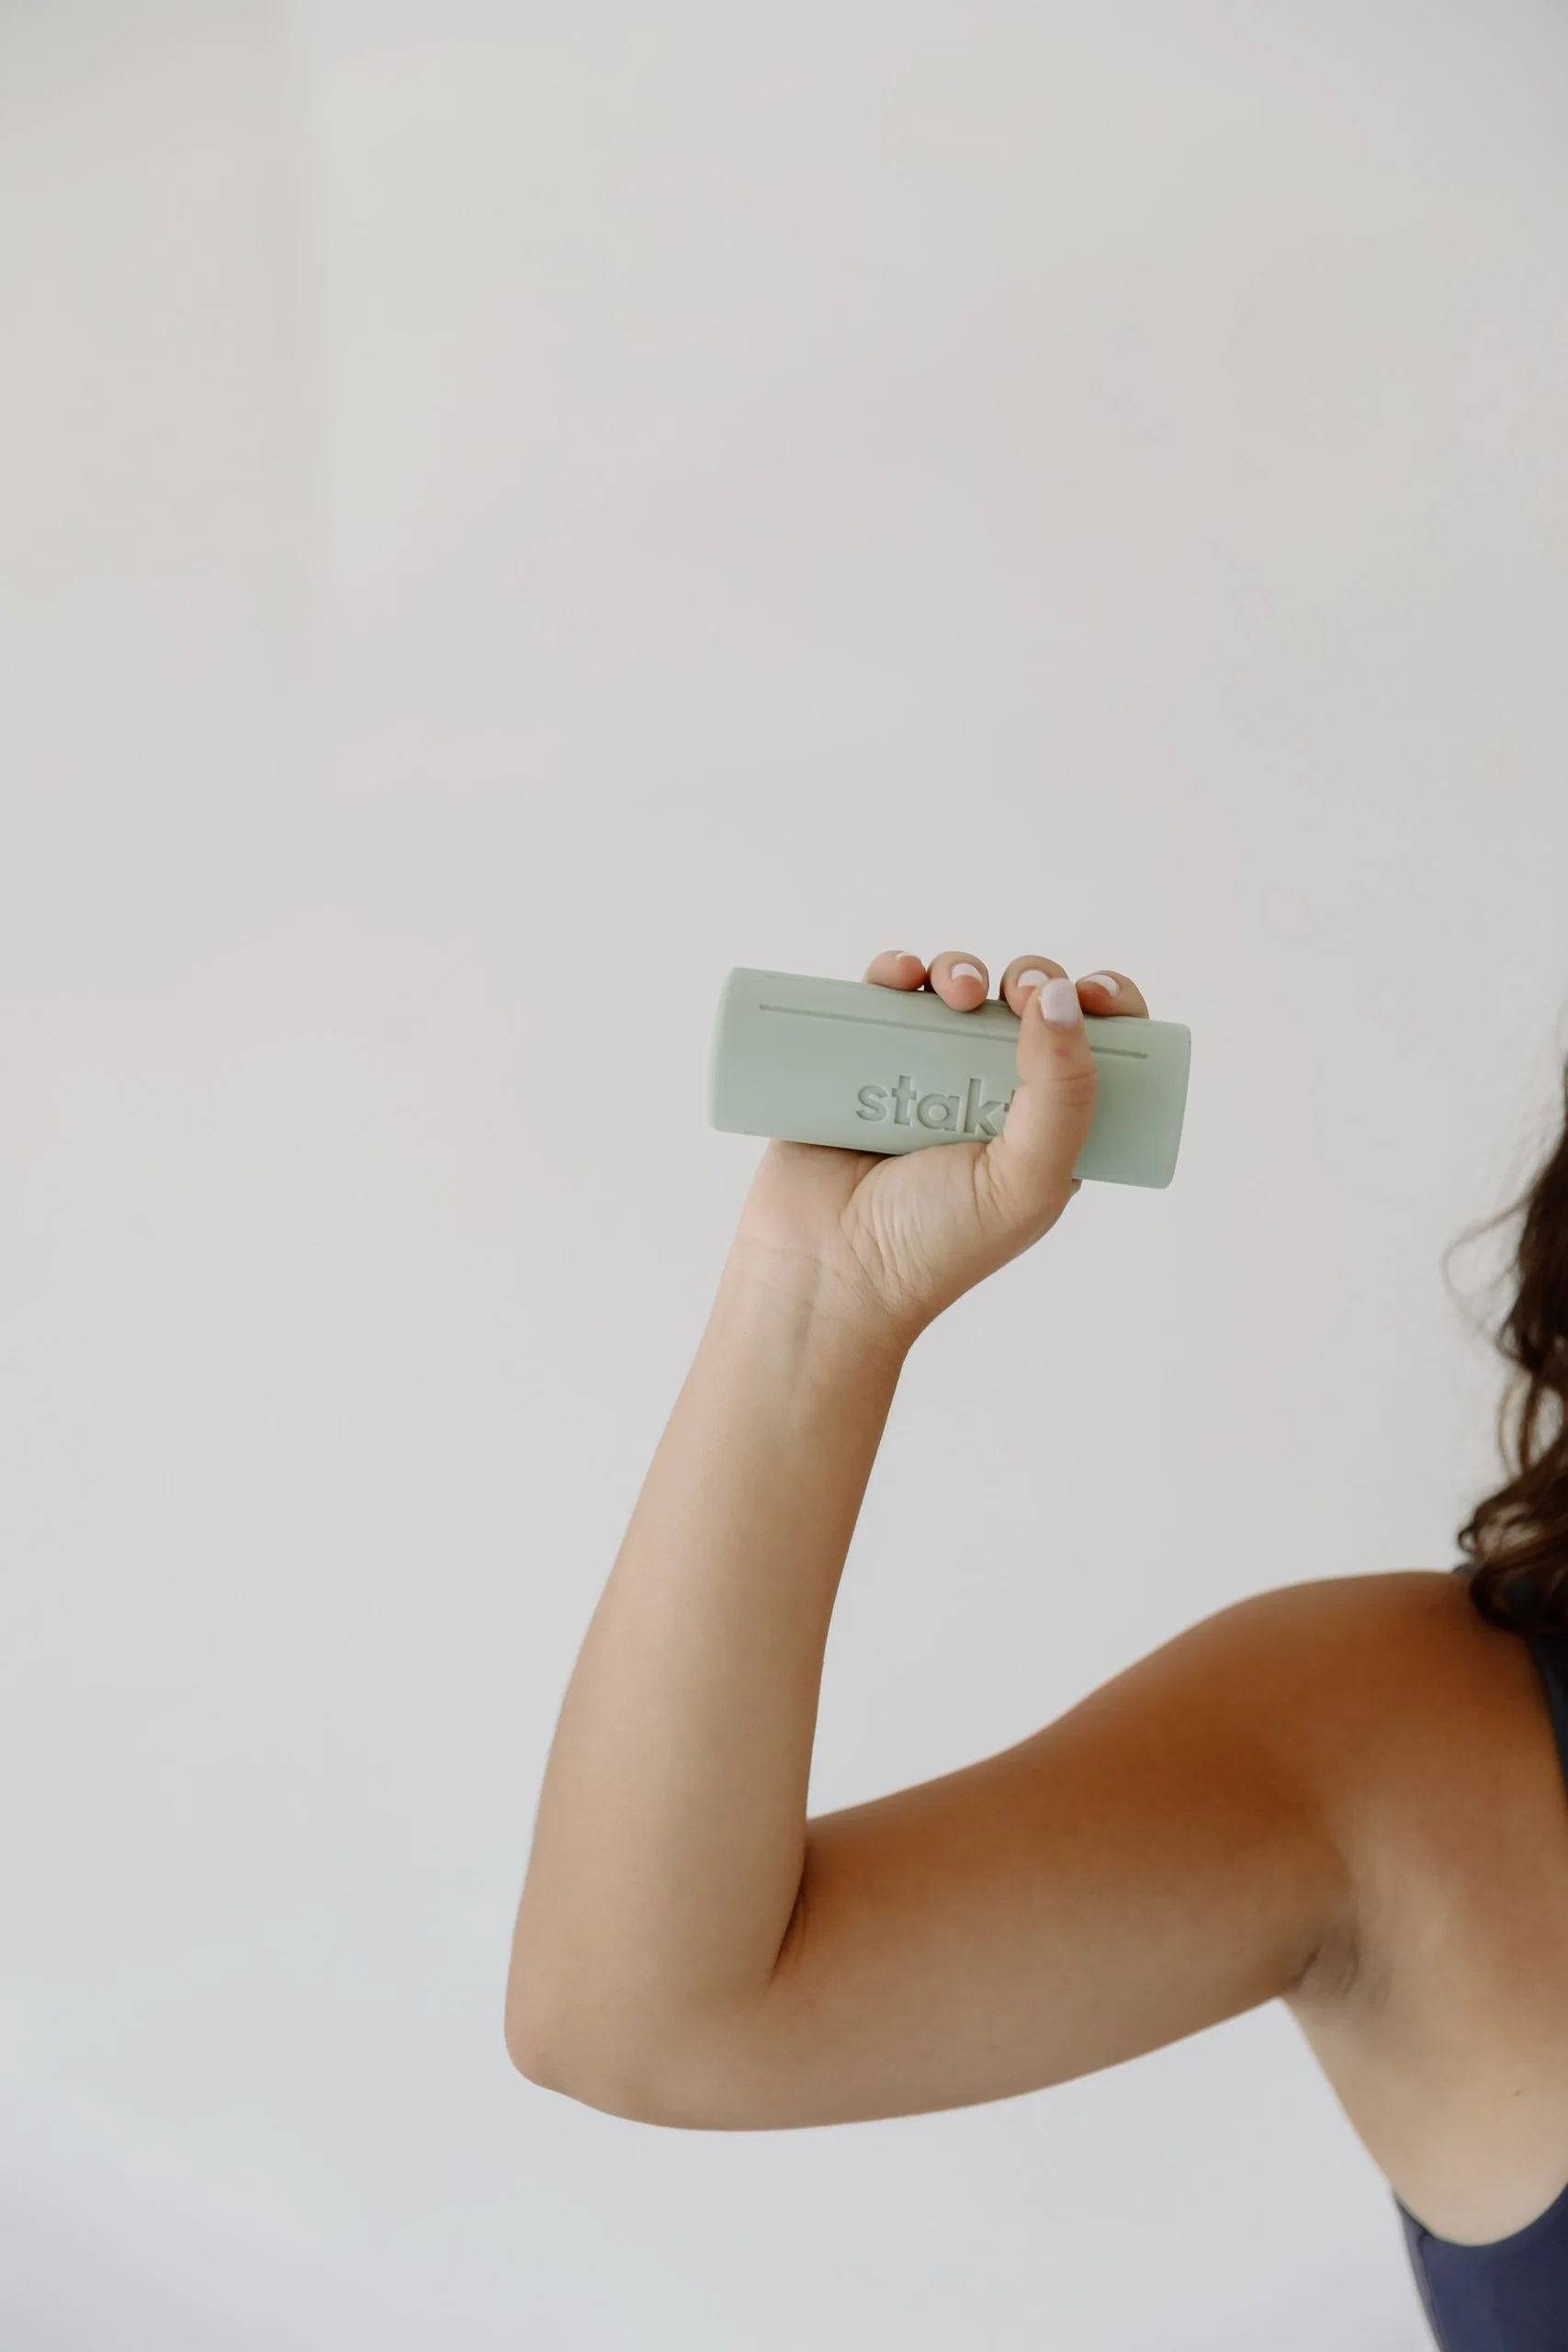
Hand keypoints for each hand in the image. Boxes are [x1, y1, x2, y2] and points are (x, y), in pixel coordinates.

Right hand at [730, 948, 1149, 1351]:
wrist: (826, 1272)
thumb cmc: (933, 1245)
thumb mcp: (1026, 1180)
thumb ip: (1062, 1095)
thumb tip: (1061, 995)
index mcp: (1043, 1128)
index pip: (1094, 1051)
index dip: (1104, 1007)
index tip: (1094, 992)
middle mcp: (984, 1096)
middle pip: (1025, 1004)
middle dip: (1031, 977)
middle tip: (1020, 990)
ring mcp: (918, 1075)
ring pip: (952, 990)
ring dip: (961, 968)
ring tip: (954, 992)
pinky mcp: (854, 1063)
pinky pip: (879, 997)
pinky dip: (893, 971)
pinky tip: (899, 975)